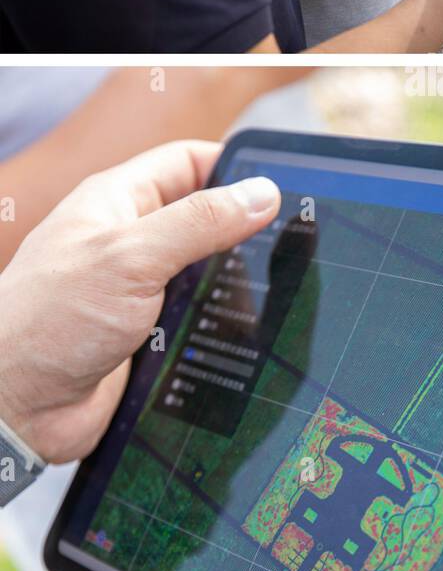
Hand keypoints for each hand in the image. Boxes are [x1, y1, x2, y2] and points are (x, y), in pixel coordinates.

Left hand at [0, 141, 280, 464]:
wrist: (13, 407)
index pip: (187, 163)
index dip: (233, 166)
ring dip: (234, 284)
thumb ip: (199, 222)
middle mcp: (128, 242)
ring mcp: (138, 291)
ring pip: (206, 274)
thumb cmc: (46, 322)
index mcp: (117, 203)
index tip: (279, 183)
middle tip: (287, 242)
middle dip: (243, 229)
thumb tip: (261, 194)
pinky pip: (198, 321)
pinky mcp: (147, 337)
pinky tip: (245, 335)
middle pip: (204, 218)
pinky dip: (222, 326)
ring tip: (273, 292)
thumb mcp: (130, 257)